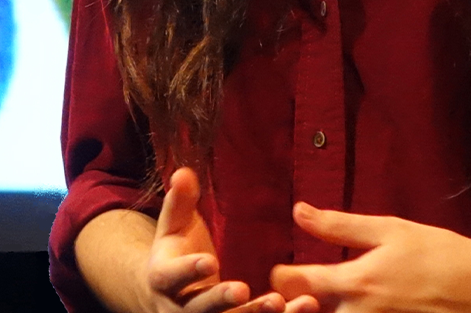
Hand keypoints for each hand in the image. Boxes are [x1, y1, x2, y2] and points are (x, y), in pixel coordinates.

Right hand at [148, 167, 285, 312]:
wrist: (172, 294)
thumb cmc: (176, 251)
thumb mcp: (173, 225)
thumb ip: (179, 200)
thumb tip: (183, 171)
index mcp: (164, 278)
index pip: (174, 276)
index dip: (190, 270)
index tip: (209, 261)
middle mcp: (181, 309)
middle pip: (202, 309)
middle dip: (222, 299)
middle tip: (242, 290)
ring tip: (280, 302)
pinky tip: (306, 306)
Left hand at [271, 204, 470, 312]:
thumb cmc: (438, 253)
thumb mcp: (388, 230)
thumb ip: (338, 225)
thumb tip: (298, 211)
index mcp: (357, 283)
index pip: (294, 284)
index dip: (280, 277)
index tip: (283, 271)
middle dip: (295, 306)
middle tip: (296, 296)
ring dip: (324, 311)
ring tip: (322, 301)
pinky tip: (354, 308)